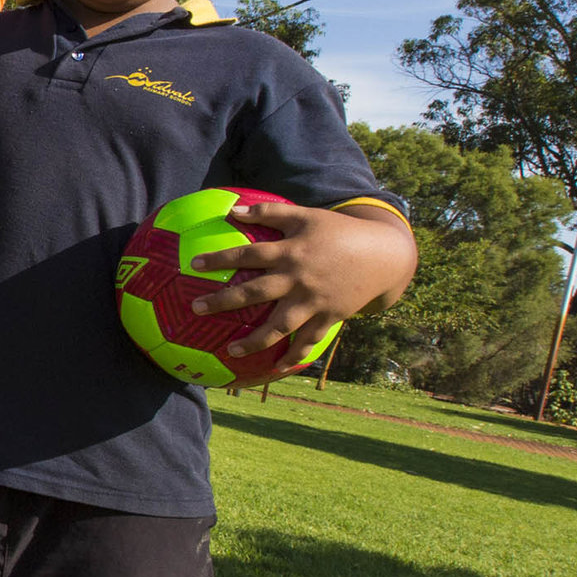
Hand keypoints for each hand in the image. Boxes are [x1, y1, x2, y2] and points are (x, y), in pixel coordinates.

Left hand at [190, 199, 415, 378]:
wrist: (382, 255)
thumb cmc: (338, 231)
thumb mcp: (305, 215)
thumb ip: (268, 212)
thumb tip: (232, 209)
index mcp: (290, 251)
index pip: (247, 254)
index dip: (220, 258)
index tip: (194, 264)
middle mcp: (298, 278)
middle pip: (254, 292)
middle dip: (223, 301)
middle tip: (196, 309)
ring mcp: (314, 300)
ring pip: (278, 325)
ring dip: (253, 340)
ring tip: (230, 351)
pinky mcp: (329, 316)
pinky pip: (308, 340)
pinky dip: (293, 355)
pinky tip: (276, 367)